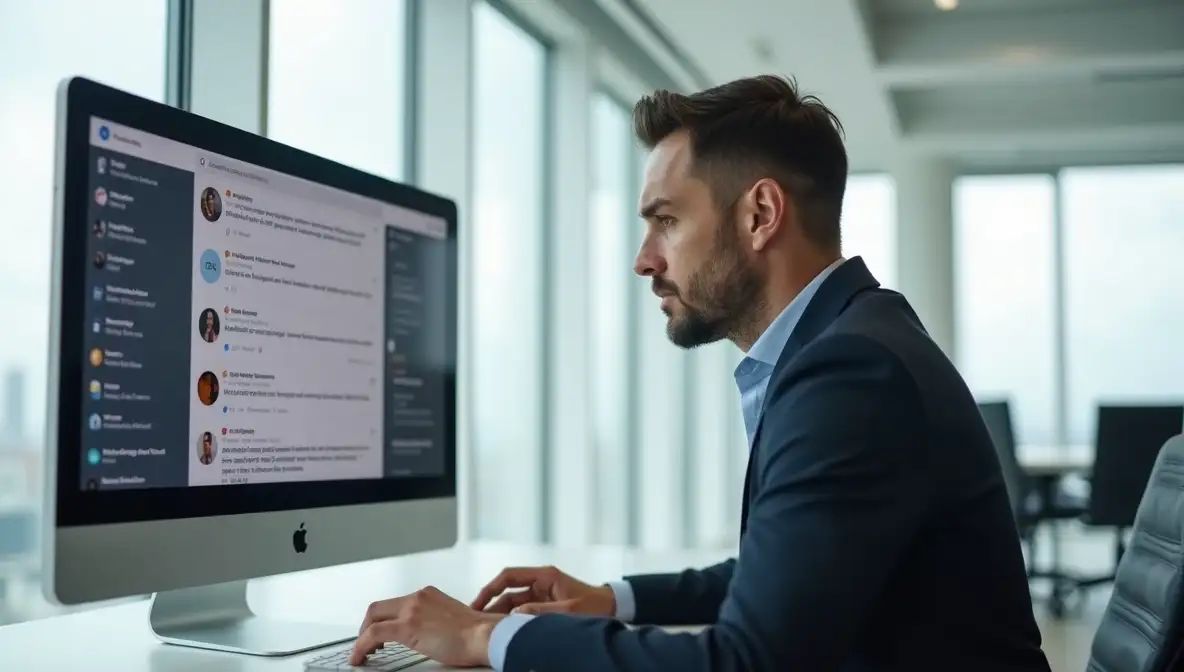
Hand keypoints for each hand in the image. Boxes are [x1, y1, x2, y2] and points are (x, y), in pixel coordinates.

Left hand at [352, 586, 502, 666]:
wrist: (484, 635)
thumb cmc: (477, 633)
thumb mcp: (451, 619)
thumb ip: (434, 620)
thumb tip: (425, 634)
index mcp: (428, 594)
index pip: (396, 603)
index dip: (383, 618)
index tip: (381, 631)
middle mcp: (418, 597)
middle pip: (379, 608)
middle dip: (367, 625)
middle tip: (366, 642)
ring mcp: (411, 610)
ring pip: (372, 618)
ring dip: (363, 636)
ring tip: (364, 652)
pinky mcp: (407, 627)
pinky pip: (373, 634)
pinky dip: (361, 646)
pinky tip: (359, 657)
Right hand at [470, 565, 616, 616]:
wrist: (613, 607)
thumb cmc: (594, 606)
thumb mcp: (568, 611)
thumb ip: (541, 612)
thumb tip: (515, 615)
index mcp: (544, 576)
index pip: (509, 576)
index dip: (491, 588)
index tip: (478, 602)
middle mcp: (540, 581)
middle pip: (507, 589)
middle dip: (491, 602)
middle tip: (475, 618)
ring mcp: (541, 592)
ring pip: (513, 601)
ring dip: (500, 612)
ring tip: (485, 627)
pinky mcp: (544, 603)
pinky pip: (522, 609)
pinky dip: (512, 618)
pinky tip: (503, 629)